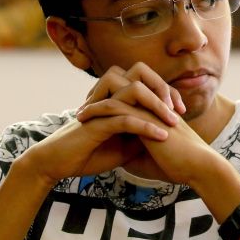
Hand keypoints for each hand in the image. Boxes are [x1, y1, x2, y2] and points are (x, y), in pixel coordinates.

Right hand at [21, 63, 184, 184]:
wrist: (58, 164)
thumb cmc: (89, 154)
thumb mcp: (123, 146)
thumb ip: (141, 135)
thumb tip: (165, 131)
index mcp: (115, 97)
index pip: (144, 82)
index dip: (166, 92)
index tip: (181, 111)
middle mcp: (108, 96)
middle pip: (140, 74)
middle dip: (163, 89)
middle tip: (179, 111)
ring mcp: (102, 107)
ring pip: (134, 91)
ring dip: (157, 105)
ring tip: (173, 122)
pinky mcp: (96, 123)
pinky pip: (124, 118)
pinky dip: (145, 126)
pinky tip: (161, 136)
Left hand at [78, 98, 220, 186]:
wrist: (197, 168)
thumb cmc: (177, 167)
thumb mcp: (148, 159)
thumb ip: (133, 152)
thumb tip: (117, 157)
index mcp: (152, 111)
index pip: (125, 97)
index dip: (108, 101)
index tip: (92, 114)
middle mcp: (150, 105)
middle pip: (119, 85)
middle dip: (99, 93)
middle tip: (84, 108)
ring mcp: (148, 108)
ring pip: (115, 92)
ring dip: (95, 100)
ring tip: (79, 114)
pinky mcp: (145, 117)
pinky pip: (116, 106)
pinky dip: (97, 110)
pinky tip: (84, 118)